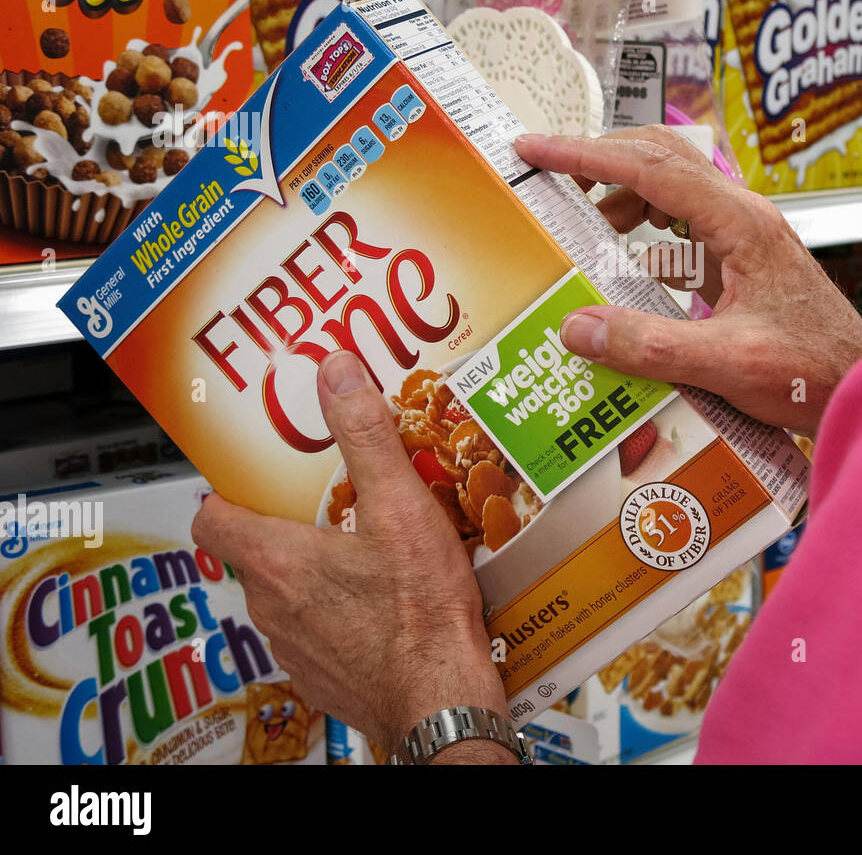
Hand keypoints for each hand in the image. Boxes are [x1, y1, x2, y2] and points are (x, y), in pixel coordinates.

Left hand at [192, 349, 515, 763]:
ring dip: (316, 570)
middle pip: (257, 551)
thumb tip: (335, 370)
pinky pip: (316, 631)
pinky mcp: (321, 676)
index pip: (211, 519)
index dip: (227, 494)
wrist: (439, 700)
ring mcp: (293, 647)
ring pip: (288, 594)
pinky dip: (339, 612)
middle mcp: (272, 606)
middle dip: (290, 523)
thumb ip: (365, 435)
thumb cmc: (419, 611)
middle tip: (336, 498)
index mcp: (278, 559)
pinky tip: (385, 600)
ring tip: (369, 546)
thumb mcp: (398, 505)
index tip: (258, 477)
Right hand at [514, 126, 861, 433]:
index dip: (585, 155)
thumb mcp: (725, 364)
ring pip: (673, 184)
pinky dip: (645, 224)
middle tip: (546, 172)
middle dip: (599, 158)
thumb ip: (649, 346)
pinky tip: (627, 257)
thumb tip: (576, 328)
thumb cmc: (813, 372)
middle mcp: (743, 216)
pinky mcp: (742, 259)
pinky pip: (684, 221)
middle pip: (660, 157)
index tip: (535, 150)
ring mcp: (744, 234)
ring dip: (622, 192)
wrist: (860, 384)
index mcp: (740, 224)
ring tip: (581, 219)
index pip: (650, 168)